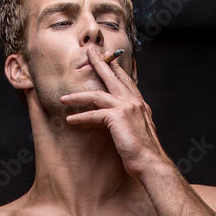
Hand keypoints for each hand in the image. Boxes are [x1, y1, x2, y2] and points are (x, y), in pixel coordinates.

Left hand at [60, 45, 167, 178]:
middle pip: (113, 77)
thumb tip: (126, 124)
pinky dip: (80, 117)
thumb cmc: (145, 153)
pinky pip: (93, 114)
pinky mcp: (117, 117)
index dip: (117, 70)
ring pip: (97, 94)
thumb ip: (134, 123)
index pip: (127, 82)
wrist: (150, 162)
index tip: (110, 59)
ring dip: (78, 96)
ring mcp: (126, 107)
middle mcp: (134, 102)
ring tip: (65, 97)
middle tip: (90, 53)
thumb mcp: (140, 132)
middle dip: (100, 64)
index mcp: (140, 105)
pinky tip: (70, 120)